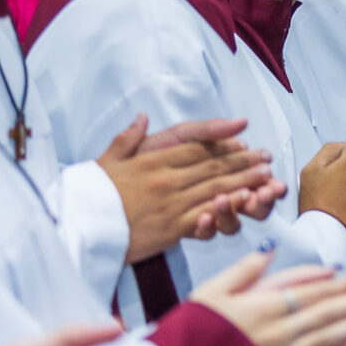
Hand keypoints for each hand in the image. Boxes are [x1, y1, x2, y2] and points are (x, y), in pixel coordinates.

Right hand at [96, 115, 282, 261]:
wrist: (79, 228)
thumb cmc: (91, 195)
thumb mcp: (107, 160)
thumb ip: (128, 138)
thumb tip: (143, 116)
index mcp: (151, 161)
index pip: (195, 148)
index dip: (222, 144)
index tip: (243, 141)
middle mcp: (165, 179)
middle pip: (212, 166)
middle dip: (243, 161)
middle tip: (266, 156)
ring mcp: (171, 203)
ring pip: (215, 188)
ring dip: (244, 180)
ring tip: (266, 174)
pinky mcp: (172, 227)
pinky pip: (207, 214)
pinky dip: (228, 206)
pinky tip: (247, 199)